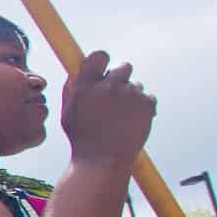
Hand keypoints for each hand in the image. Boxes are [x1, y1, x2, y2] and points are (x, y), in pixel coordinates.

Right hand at [61, 50, 154, 168]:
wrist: (104, 160)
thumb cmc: (83, 139)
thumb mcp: (68, 113)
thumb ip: (72, 90)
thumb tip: (77, 73)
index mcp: (86, 86)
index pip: (99, 56)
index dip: (103, 61)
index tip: (103, 69)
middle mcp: (109, 86)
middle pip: (123, 67)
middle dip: (121, 79)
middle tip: (115, 97)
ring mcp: (130, 94)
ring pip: (136, 86)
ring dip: (130, 97)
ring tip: (120, 118)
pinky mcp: (147, 103)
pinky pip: (148, 98)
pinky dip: (142, 108)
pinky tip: (131, 123)